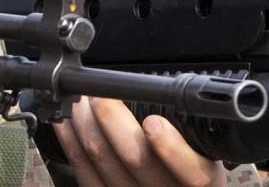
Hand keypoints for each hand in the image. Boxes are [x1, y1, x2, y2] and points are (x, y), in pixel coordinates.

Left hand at [53, 96, 227, 186]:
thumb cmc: (181, 167)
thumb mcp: (201, 152)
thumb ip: (187, 131)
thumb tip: (151, 89)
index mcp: (197, 181)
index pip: (194, 174)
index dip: (171, 147)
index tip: (154, 122)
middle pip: (135, 158)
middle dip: (112, 115)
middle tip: (102, 91)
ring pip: (100, 157)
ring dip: (85, 119)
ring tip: (81, 97)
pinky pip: (81, 168)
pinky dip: (70, 138)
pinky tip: (66, 120)